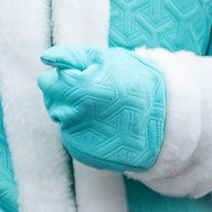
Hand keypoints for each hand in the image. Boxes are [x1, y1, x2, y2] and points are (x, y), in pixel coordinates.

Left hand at [37, 45, 166, 172]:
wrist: (166, 120)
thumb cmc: (135, 82)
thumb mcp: (106, 60)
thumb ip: (72, 57)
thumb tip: (46, 57)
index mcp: (82, 89)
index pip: (49, 83)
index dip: (64, 78)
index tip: (82, 78)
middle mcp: (77, 116)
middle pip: (52, 102)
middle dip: (66, 96)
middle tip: (94, 94)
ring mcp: (81, 138)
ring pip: (61, 121)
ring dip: (73, 114)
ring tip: (101, 111)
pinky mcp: (85, 154)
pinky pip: (72, 138)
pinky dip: (82, 131)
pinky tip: (102, 126)